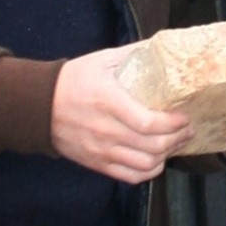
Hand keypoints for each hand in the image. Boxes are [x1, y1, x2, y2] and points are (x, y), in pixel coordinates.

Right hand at [51, 49, 189, 182]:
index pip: (149, 122)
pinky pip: (130, 177)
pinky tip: (157, 160)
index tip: (185, 117)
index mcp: (109, 102)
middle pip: (153, 146)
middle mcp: (106, 130)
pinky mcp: (97, 163)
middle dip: (178, 139)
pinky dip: (149, 171)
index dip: (174, 124)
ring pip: (145, 164)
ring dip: (167, 156)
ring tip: (175, 144)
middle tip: (187, 129)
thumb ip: (134, 54)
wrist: (38, 105)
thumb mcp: (102, 60)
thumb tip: (164, 47)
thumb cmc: (73, 80)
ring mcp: (101, 150)